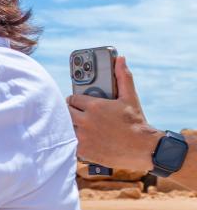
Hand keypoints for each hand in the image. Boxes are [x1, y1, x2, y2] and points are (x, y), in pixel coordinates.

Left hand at [66, 56, 162, 170]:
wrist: (142, 148)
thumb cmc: (135, 121)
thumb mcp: (130, 97)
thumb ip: (123, 77)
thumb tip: (120, 59)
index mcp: (94, 106)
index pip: (72, 99)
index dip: (74, 100)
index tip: (76, 102)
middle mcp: (85, 121)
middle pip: (66, 112)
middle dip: (70, 111)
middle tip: (77, 113)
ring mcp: (83, 136)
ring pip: (66, 127)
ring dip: (69, 126)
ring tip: (78, 126)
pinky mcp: (83, 150)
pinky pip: (69, 143)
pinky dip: (72, 141)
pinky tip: (80, 138)